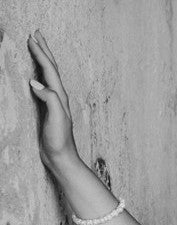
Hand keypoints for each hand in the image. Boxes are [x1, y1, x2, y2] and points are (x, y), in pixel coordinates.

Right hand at [27, 30, 80, 167]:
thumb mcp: (56, 119)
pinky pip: (44, 84)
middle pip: (51, 68)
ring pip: (48, 74)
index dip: (41, 53)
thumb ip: (49, 100)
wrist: (62, 157)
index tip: (31, 38)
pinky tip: (36, 74)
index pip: (49, 70)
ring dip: (43, 59)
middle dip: (44, 50)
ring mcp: (54, 102)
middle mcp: (59, 97)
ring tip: (37, 46)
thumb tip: (35, 82)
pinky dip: (39, 73)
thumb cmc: (59, 141)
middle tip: (36, 33)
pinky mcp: (48, 109)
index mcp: (59, 96)